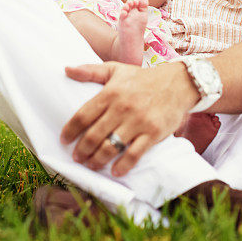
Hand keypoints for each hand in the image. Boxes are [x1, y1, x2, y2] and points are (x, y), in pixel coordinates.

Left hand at [60, 61, 197, 175]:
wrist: (177, 83)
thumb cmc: (142, 78)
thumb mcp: (115, 69)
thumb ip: (90, 71)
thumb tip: (66, 69)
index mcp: (110, 92)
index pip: (83, 114)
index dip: (71, 130)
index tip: (64, 140)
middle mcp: (122, 107)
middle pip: (94, 135)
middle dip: (82, 150)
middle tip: (77, 158)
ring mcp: (138, 121)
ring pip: (111, 147)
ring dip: (97, 160)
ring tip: (91, 165)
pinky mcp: (153, 133)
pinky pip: (134, 154)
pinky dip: (123, 166)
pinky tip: (115, 171)